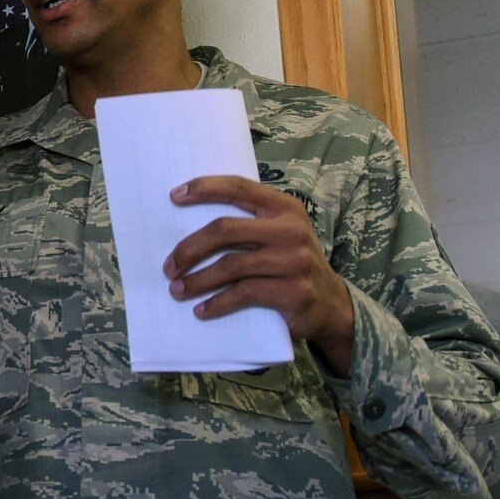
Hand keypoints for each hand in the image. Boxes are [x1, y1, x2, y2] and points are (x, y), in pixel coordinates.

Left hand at [164, 175, 354, 373]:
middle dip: (189, 248)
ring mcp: (294, 260)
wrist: (331, 305)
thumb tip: (186, 225)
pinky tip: (201, 310)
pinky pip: (243, 294)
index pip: (237, 188)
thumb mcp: (279, 235)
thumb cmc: (290, 265)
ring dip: (197, 280)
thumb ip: (248, 224)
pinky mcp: (293, 291)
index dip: (203, 188)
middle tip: (168, 267)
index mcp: (284, 207)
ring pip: (230, 265)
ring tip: (176, 290)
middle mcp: (291, 229)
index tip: (173, 196)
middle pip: (224, 230)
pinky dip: (216, 303)